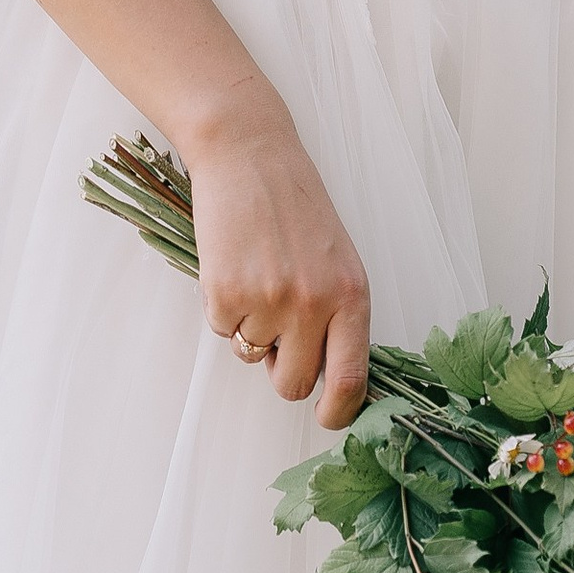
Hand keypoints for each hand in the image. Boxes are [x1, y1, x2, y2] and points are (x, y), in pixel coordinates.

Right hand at [187, 92, 369, 427]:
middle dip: (282, 368)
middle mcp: (315, 305)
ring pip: (253, 356)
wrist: (249, 154)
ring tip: (255, 274)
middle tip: (275, 328)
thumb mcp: (336, 260)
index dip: (337, 412)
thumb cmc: (293, 206)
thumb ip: (337, 317)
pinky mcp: (227, 294)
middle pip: (295, 384)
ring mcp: (270, 301)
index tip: (326, 418)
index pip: (351, 381)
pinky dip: (222, 306)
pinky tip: (232, 264)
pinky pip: (221, 330)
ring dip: (250, 328)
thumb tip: (328, 376)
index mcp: (352, 297)